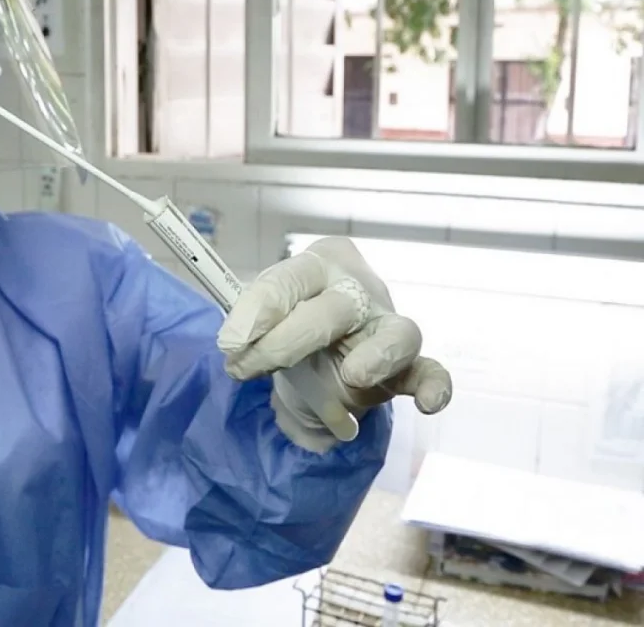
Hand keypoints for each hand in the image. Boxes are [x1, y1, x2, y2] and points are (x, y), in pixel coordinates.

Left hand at [216, 236, 451, 451]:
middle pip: (336, 307)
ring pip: (397, 332)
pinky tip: (429, 403)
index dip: (260, 309)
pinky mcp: (408, 365)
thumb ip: (250, 324)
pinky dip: (437, 386)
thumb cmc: (287, 324)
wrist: (314, 360)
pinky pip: (430, 371)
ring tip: (355, 375)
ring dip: (377, 354)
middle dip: (287, 342)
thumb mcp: (259, 318)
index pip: (291, 277)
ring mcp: (388, 324)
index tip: (230, 340)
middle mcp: (359, 287)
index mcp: (319, 263)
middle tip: (246, 368)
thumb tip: (235, 341)